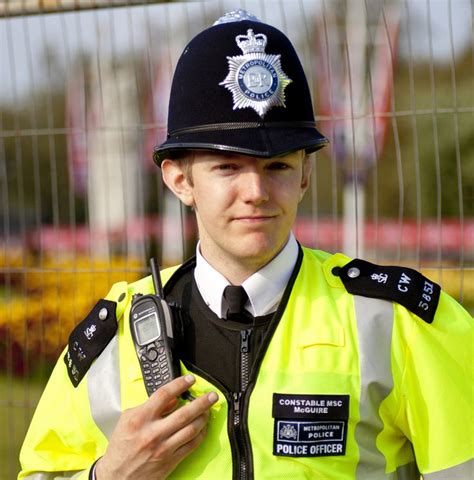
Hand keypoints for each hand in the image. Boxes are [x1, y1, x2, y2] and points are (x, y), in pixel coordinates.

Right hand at [95, 375, 217, 478]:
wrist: (116, 477)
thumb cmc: (121, 446)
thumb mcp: (127, 419)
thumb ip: (148, 406)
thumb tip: (170, 399)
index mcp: (140, 419)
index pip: (164, 395)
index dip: (180, 384)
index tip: (190, 379)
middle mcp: (153, 433)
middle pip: (184, 413)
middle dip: (202, 402)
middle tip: (212, 395)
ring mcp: (163, 448)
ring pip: (191, 429)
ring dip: (204, 417)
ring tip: (208, 410)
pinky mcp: (171, 461)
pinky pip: (192, 445)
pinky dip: (200, 434)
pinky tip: (203, 427)